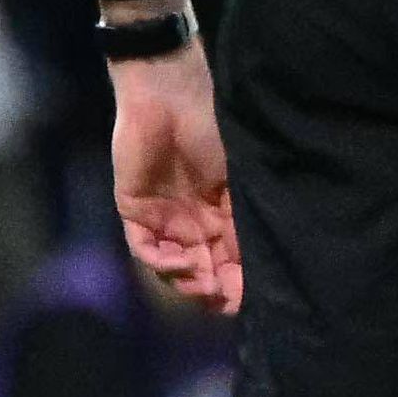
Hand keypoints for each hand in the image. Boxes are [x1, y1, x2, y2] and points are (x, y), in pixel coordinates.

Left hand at [109, 37, 239, 313]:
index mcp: (222, 214)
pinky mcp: (134, 210)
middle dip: (216, 292)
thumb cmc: (213, 127)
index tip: (255, 301)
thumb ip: (243, 218)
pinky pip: (144, 249)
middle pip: (204, 271)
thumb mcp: (238, 178)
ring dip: (190, 283)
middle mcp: (192, 222)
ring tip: (206, 287)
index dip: (241, 284)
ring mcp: (162, 218)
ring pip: (174, 268)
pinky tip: (182, 262)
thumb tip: (263, 261)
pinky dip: (163, 262)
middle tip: (227, 302)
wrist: (171, 94)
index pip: (232, 260)